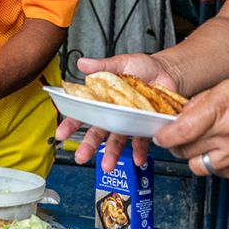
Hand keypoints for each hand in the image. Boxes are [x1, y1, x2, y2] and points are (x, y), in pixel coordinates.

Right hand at [55, 54, 180, 170]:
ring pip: (117, 140)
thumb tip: (81, 63)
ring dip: (112, 154)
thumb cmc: (142, 67)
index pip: (83, 113)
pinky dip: (139, 151)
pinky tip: (137, 159)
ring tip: (108, 166)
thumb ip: (101, 66)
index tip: (61, 134)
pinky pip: (141, 140)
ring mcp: (128, 121)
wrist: (167, 71)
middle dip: (88, 146)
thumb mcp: (120, 63)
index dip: (71, 123)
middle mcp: (113, 113)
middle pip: (97, 132)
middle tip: (81, 157)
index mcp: (103, 99)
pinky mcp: (144, 124)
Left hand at [153, 77, 228, 177]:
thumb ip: (200, 102)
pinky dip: (210, 163)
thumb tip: (179, 116)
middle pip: (186, 150)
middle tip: (176, 136)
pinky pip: (215, 172)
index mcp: (222, 109)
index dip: (165, 135)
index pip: (183, 130)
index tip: (159, 135)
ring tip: (197, 143)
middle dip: (175, 144)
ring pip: (198, 166)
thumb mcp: (227, 87)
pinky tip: (216, 149)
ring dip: (192, 156)